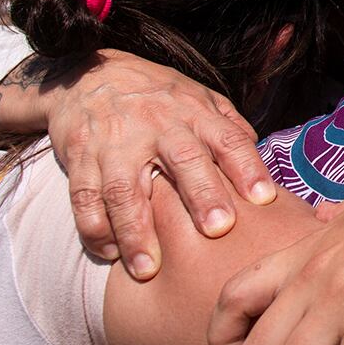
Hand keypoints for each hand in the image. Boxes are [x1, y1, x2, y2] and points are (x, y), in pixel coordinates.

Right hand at [44, 50, 277, 277]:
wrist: (89, 75)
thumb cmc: (156, 96)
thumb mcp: (198, 98)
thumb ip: (229, 128)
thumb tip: (261, 165)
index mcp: (193, 112)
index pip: (227, 138)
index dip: (247, 166)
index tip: (263, 198)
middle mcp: (157, 125)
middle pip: (182, 160)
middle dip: (201, 195)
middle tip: (217, 230)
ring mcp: (116, 142)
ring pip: (124, 188)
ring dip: (134, 231)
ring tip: (148, 268)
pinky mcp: (80, 157)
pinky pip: (83, 196)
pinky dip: (93, 227)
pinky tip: (108, 252)